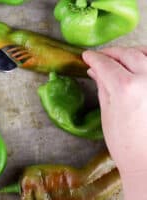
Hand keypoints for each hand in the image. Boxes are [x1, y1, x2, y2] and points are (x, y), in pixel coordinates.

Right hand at [83, 47, 146, 199]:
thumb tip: (95, 70)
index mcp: (126, 88)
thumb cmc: (124, 143)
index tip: (87, 56)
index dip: (94, 58)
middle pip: (128, 54)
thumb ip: (103, 86)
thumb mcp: (107, 112)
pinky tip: (140, 63)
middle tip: (101, 56)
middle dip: (112, 53)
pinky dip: (146, 59)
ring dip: (132, 52)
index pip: (106, 64)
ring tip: (121, 57)